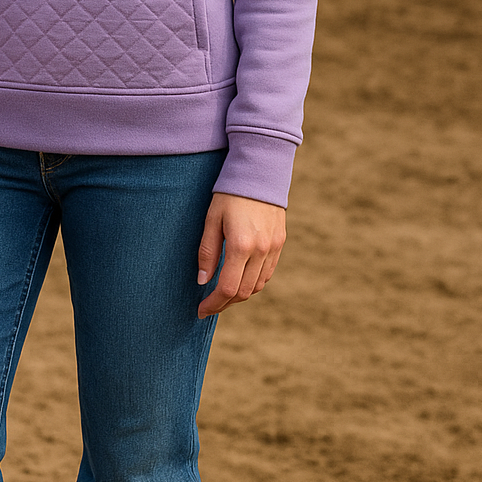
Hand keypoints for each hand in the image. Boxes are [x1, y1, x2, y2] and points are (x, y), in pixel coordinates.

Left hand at [196, 192, 285, 318]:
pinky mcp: (280, 242)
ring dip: (240, 295)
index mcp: (241, 245)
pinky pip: (267, 273)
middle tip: (208, 306)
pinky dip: (253, 282)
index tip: (200, 310)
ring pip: (258, 285)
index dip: (213, 304)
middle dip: (225, 303)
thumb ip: (207, 252)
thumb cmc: (229, 194)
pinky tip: (240, 279)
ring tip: (222, 294)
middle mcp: (261, 250)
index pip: (228, 288)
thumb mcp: (211, 220)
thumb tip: (203, 281)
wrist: (260, 172)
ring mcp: (274, 248)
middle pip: (244, 292)